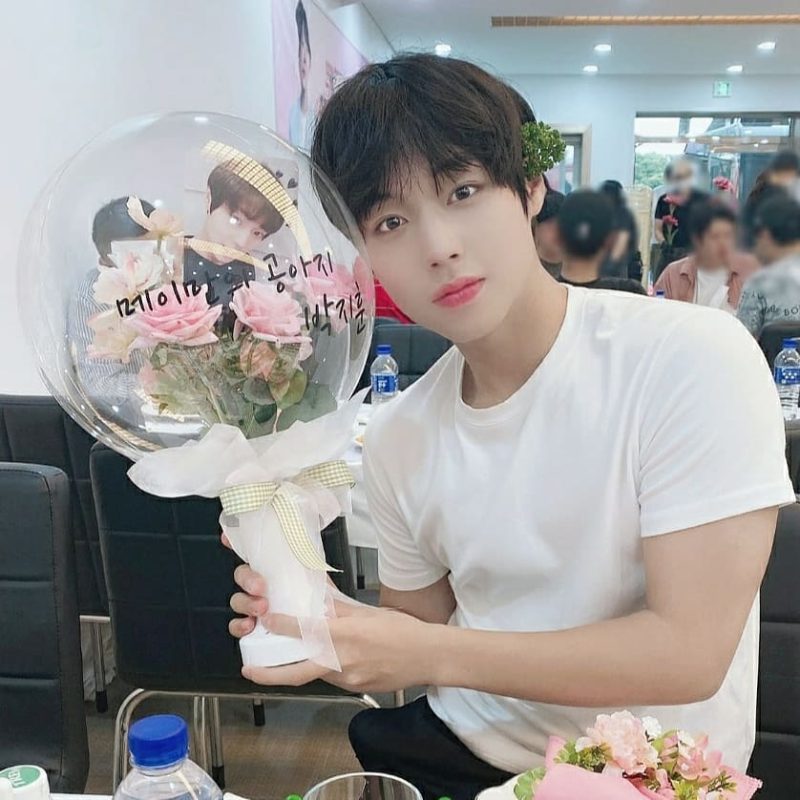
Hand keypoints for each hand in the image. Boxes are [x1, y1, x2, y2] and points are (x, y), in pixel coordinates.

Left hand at [245, 601, 438, 693]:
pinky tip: (328, 658)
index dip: (282, 625)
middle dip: (269, 675)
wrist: (428, 657)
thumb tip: (320, 595)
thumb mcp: (368, 613)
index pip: (305, 631)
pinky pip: (333, 678)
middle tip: (249, 670)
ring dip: (301, 666)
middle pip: (298, 673)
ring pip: (316, 674)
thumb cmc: (402, 631)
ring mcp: (349, 680)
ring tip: (288, 657)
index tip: (266, 620)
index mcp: (346, 637)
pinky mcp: (356, 689)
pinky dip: (324, 668)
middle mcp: (343, 662)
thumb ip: (340, 608)